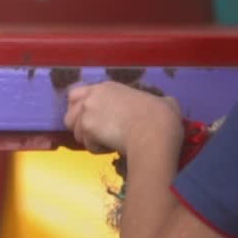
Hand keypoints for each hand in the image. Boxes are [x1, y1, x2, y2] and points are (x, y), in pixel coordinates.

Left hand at [63, 81, 181, 154]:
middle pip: (70, 113)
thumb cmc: (161, 117)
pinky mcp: (87, 129)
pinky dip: (98, 150)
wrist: (154, 133)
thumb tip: (167, 105)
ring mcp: (88, 112)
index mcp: (108, 87)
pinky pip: (87, 145)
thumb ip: (158, 101)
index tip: (100, 120)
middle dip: (78, 125)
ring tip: (106, 144)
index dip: (86, 109)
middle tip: (95, 134)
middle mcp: (93, 96)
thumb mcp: (163, 101)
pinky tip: (112, 149)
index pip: (79, 95)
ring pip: (76, 131)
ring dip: (89, 140)